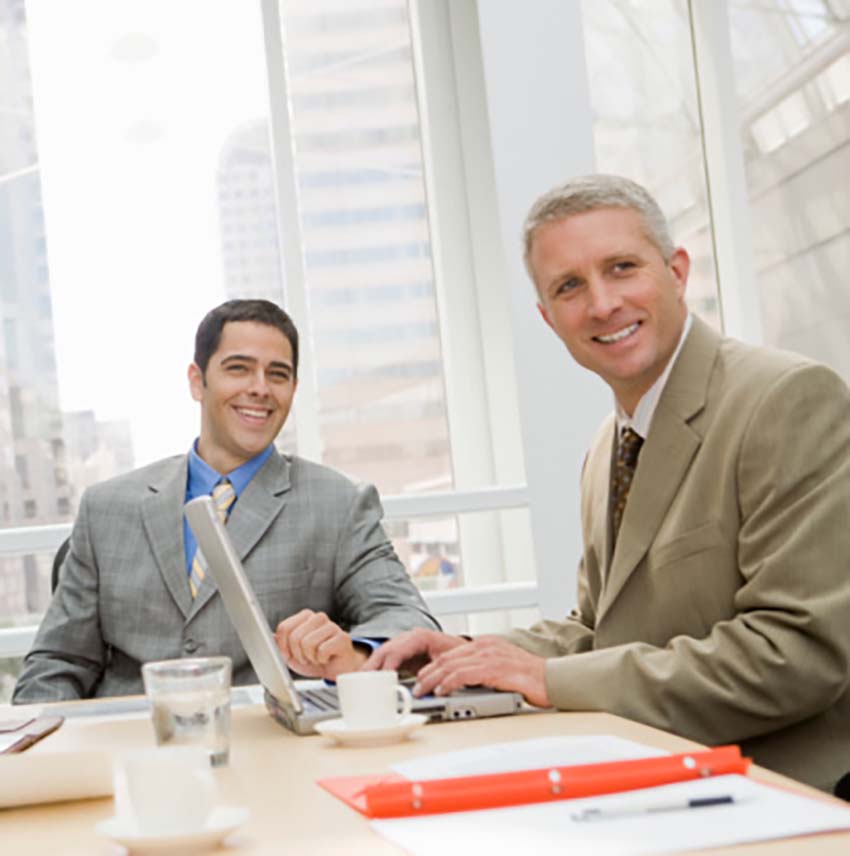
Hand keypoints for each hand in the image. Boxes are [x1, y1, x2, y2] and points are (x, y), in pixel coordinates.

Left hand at [274, 610, 366, 679]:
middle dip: (297, 654)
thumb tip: (269, 637)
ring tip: (316, 658)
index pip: (284, 627)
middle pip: (295, 637)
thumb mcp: (293, 654)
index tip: (288, 655)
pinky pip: (322, 651)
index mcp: (305, 617)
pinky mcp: (342, 637)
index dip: (283, 646)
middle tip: (306, 658)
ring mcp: (332, 626)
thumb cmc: (315, 659)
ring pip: (307, 643)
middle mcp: (318, 617)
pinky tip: (326, 658)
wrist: (338, 669)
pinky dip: (321, 660)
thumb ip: (280, 644)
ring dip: (309, 658)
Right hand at [363, 628, 466, 672]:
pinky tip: (366, 679)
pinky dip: (374, 668)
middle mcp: (408, 638)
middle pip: (384, 650)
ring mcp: (403, 644)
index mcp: (419, 637)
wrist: (462, 649)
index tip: (380, 679)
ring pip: (381, 654)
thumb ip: (433, 673)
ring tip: (357, 681)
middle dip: (370, 666)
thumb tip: (420, 689)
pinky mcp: (402, 653)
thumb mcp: (447, 661)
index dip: (387, 665)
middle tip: (359, 681)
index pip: (397, 650)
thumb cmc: (456, 653)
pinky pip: (384, 659)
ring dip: (369, 667)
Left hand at [412, 635, 550, 707]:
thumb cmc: (530, 678)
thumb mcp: (501, 669)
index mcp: (485, 644)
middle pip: (446, 657)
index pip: (451, 654)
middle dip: (427, 674)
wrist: (553, 679)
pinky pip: (464, 674)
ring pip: (451, 665)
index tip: (422, 680)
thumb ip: (482, 671)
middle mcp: (485, 646)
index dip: (433, 667)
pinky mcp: (494, 668)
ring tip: (422, 692)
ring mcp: (489, 655)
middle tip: (416, 688)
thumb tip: (461, 684)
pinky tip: (442, 691)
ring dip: (432, 680)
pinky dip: (449, 682)